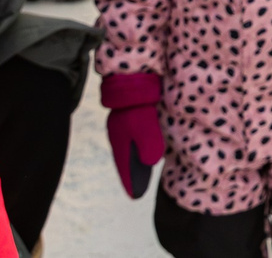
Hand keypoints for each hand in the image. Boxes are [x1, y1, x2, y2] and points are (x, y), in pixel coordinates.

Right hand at [101, 71, 164, 198]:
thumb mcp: (143, 124)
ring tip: (142, 174)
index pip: (125, 167)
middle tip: (137, 191)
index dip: (131, 182)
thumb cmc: (137, 101)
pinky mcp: (132, 114)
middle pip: (126, 160)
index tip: (135, 196)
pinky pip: (135, 137)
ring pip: (130, 149)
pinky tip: (146, 150)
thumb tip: (151, 162)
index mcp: (121, 141)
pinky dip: (139, 148)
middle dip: (132, 175)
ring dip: (136, 161)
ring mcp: (125, 124)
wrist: (133, 75)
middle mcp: (120, 134)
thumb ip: (148, 144)